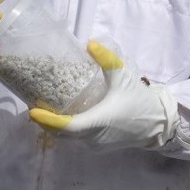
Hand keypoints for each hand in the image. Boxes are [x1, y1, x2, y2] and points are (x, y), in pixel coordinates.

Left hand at [29, 40, 178, 150]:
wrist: (157, 123)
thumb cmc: (138, 99)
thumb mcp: (122, 75)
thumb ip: (106, 59)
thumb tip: (89, 43)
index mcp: (97, 122)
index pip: (66, 127)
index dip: (48, 120)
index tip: (32, 110)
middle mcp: (93, 138)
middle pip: (62, 134)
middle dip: (46, 122)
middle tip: (34, 104)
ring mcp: (96, 145)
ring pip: (69, 138)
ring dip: (56, 126)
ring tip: (45, 108)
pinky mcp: (100, 146)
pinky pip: (78, 139)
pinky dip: (68, 129)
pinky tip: (65, 115)